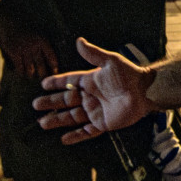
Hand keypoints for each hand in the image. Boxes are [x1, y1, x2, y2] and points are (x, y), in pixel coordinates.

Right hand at [0, 20, 59, 81]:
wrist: (9, 22)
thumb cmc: (24, 30)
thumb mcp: (36, 34)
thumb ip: (42, 46)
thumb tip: (48, 60)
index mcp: (42, 40)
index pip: (51, 56)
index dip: (54, 66)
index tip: (55, 73)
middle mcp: (34, 45)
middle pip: (41, 64)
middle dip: (43, 74)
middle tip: (44, 80)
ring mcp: (24, 49)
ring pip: (30, 68)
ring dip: (31, 74)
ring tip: (31, 77)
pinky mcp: (14, 52)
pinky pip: (19, 67)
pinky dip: (21, 72)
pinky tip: (22, 74)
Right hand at [34, 37, 157, 143]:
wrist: (144, 92)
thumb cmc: (129, 75)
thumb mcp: (110, 62)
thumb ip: (93, 54)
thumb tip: (79, 40)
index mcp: (91, 81)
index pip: (69, 82)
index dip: (57, 83)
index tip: (43, 84)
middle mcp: (91, 97)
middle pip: (66, 101)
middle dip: (51, 103)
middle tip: (36, 105)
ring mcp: (96, 111)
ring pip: (72, 117)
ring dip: (57, 120)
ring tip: (42, 123)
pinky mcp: (103, 123)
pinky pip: (87, 132)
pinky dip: (76, 136)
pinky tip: (64, 139)